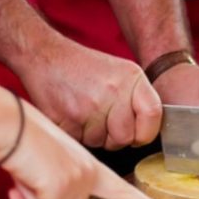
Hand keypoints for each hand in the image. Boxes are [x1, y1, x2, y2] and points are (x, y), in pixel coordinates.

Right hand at [0, 100, 174, 198]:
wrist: (5, 120)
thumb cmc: (19, 138)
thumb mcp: (48, 164)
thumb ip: (60, 184)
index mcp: (91, 168)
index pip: (124, 192)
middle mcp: (90, 174)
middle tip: (30, 178)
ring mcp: (79, 179)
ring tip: (26, 175)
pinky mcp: (62, 185)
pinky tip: (19, 181)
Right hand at [15, 36, 161, 149]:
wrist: (45, 56)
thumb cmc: (84, 68)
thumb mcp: (120, 72)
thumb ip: (138, 99)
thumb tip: (150, 132)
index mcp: (131, 78)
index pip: (153, 115)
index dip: (146, 131)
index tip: (137, 133)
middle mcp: (113, 91)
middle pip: (125, 138)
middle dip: (114, 136)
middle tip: (102, 120)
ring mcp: (90, 107)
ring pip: (101, 143)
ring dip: (93, 135)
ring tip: (85, 112)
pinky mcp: (68, 119)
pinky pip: (80, 142)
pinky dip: (76, 134)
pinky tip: (72, 115)